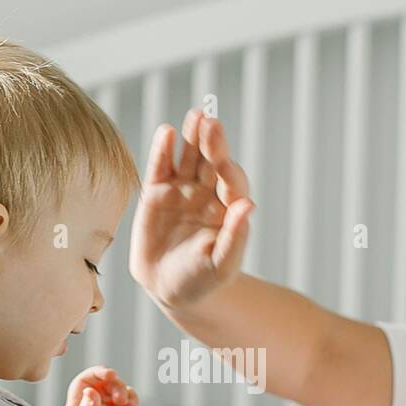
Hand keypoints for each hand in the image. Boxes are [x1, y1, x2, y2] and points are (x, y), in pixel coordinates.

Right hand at [130, 108, 255, 311]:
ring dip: (192, 137)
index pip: (232, 182)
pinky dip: (162, 150)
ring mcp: (182, 190)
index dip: (228, 169)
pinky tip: (166, 133)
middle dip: (212, 143)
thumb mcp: (221, 265)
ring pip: (189, 157)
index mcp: (229, 208)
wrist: (170, 288)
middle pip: (212, 162)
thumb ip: (235, 237)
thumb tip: (249, 205)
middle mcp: (207, 193)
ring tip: (195, 116)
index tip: (223, 161)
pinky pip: (160, 167)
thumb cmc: (202, 279)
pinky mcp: (156, 192)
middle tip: (210, 123)